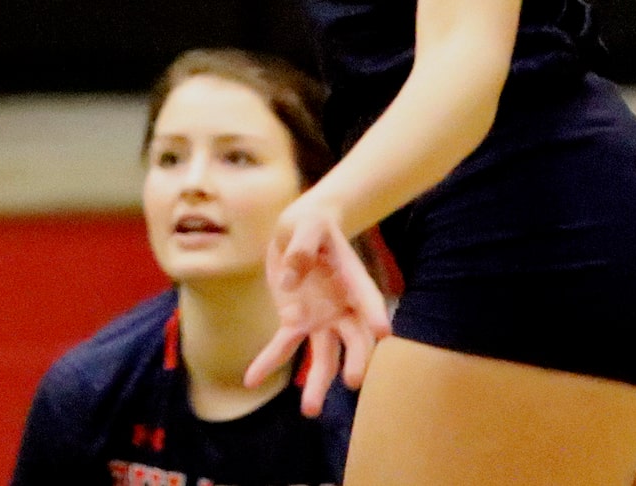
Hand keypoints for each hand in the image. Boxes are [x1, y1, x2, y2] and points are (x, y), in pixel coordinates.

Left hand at [244, 194, 389, 416]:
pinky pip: (284, 345)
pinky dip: (268, 361)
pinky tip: (251, 379)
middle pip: (354, 337)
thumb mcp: (306, 224)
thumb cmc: (310, 224)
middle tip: (353, 380)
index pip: (367, 297)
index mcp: (351, 278)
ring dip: (318, 382)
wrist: (299, 231)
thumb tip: (289, 280)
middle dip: (356, 359)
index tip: (384, 332)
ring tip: (309, 410)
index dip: (375, 313)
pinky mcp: (296, 321)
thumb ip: (301, 245)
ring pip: (324, 355)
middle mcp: (341, 306)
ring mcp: (321, 318)